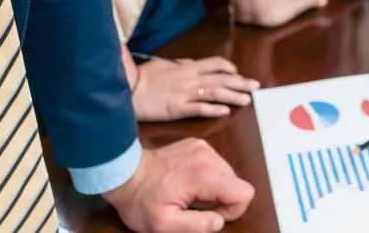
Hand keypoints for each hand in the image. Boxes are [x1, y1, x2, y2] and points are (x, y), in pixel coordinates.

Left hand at [104, 140, 253, 232]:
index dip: (232, 211)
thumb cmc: (141, 201)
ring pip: (227, 174)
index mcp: (204, 174)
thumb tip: (219, 221)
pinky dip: (207, 177)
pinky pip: (215, 164)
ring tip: (189, 195)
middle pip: (236, 183)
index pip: (244, 192)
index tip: (208, 215)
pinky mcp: (197, 144)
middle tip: (194, 207)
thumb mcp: (164, 226)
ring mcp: (203, 147)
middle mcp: (208, 156)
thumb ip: (197, 226)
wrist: (124, 172)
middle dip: (221, 200)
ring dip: (214, 189)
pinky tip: (186, 182)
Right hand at [132, 57, 258, 121]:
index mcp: (187, 67)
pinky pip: (199, 108)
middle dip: (240, 81)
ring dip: (233, 95)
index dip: (229, 68)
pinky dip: (214, 108)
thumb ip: (179, 64)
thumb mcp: (164, 65)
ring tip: (247, 99)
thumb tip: (190, 62)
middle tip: (256, 86)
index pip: (215, 64)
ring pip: (215, 92)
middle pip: (221, 78)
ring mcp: (185, 94)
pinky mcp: (177, 109)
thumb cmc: (144, 76)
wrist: (128, 89)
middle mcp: (190, 79)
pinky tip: (226, 110)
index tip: (238, 73)